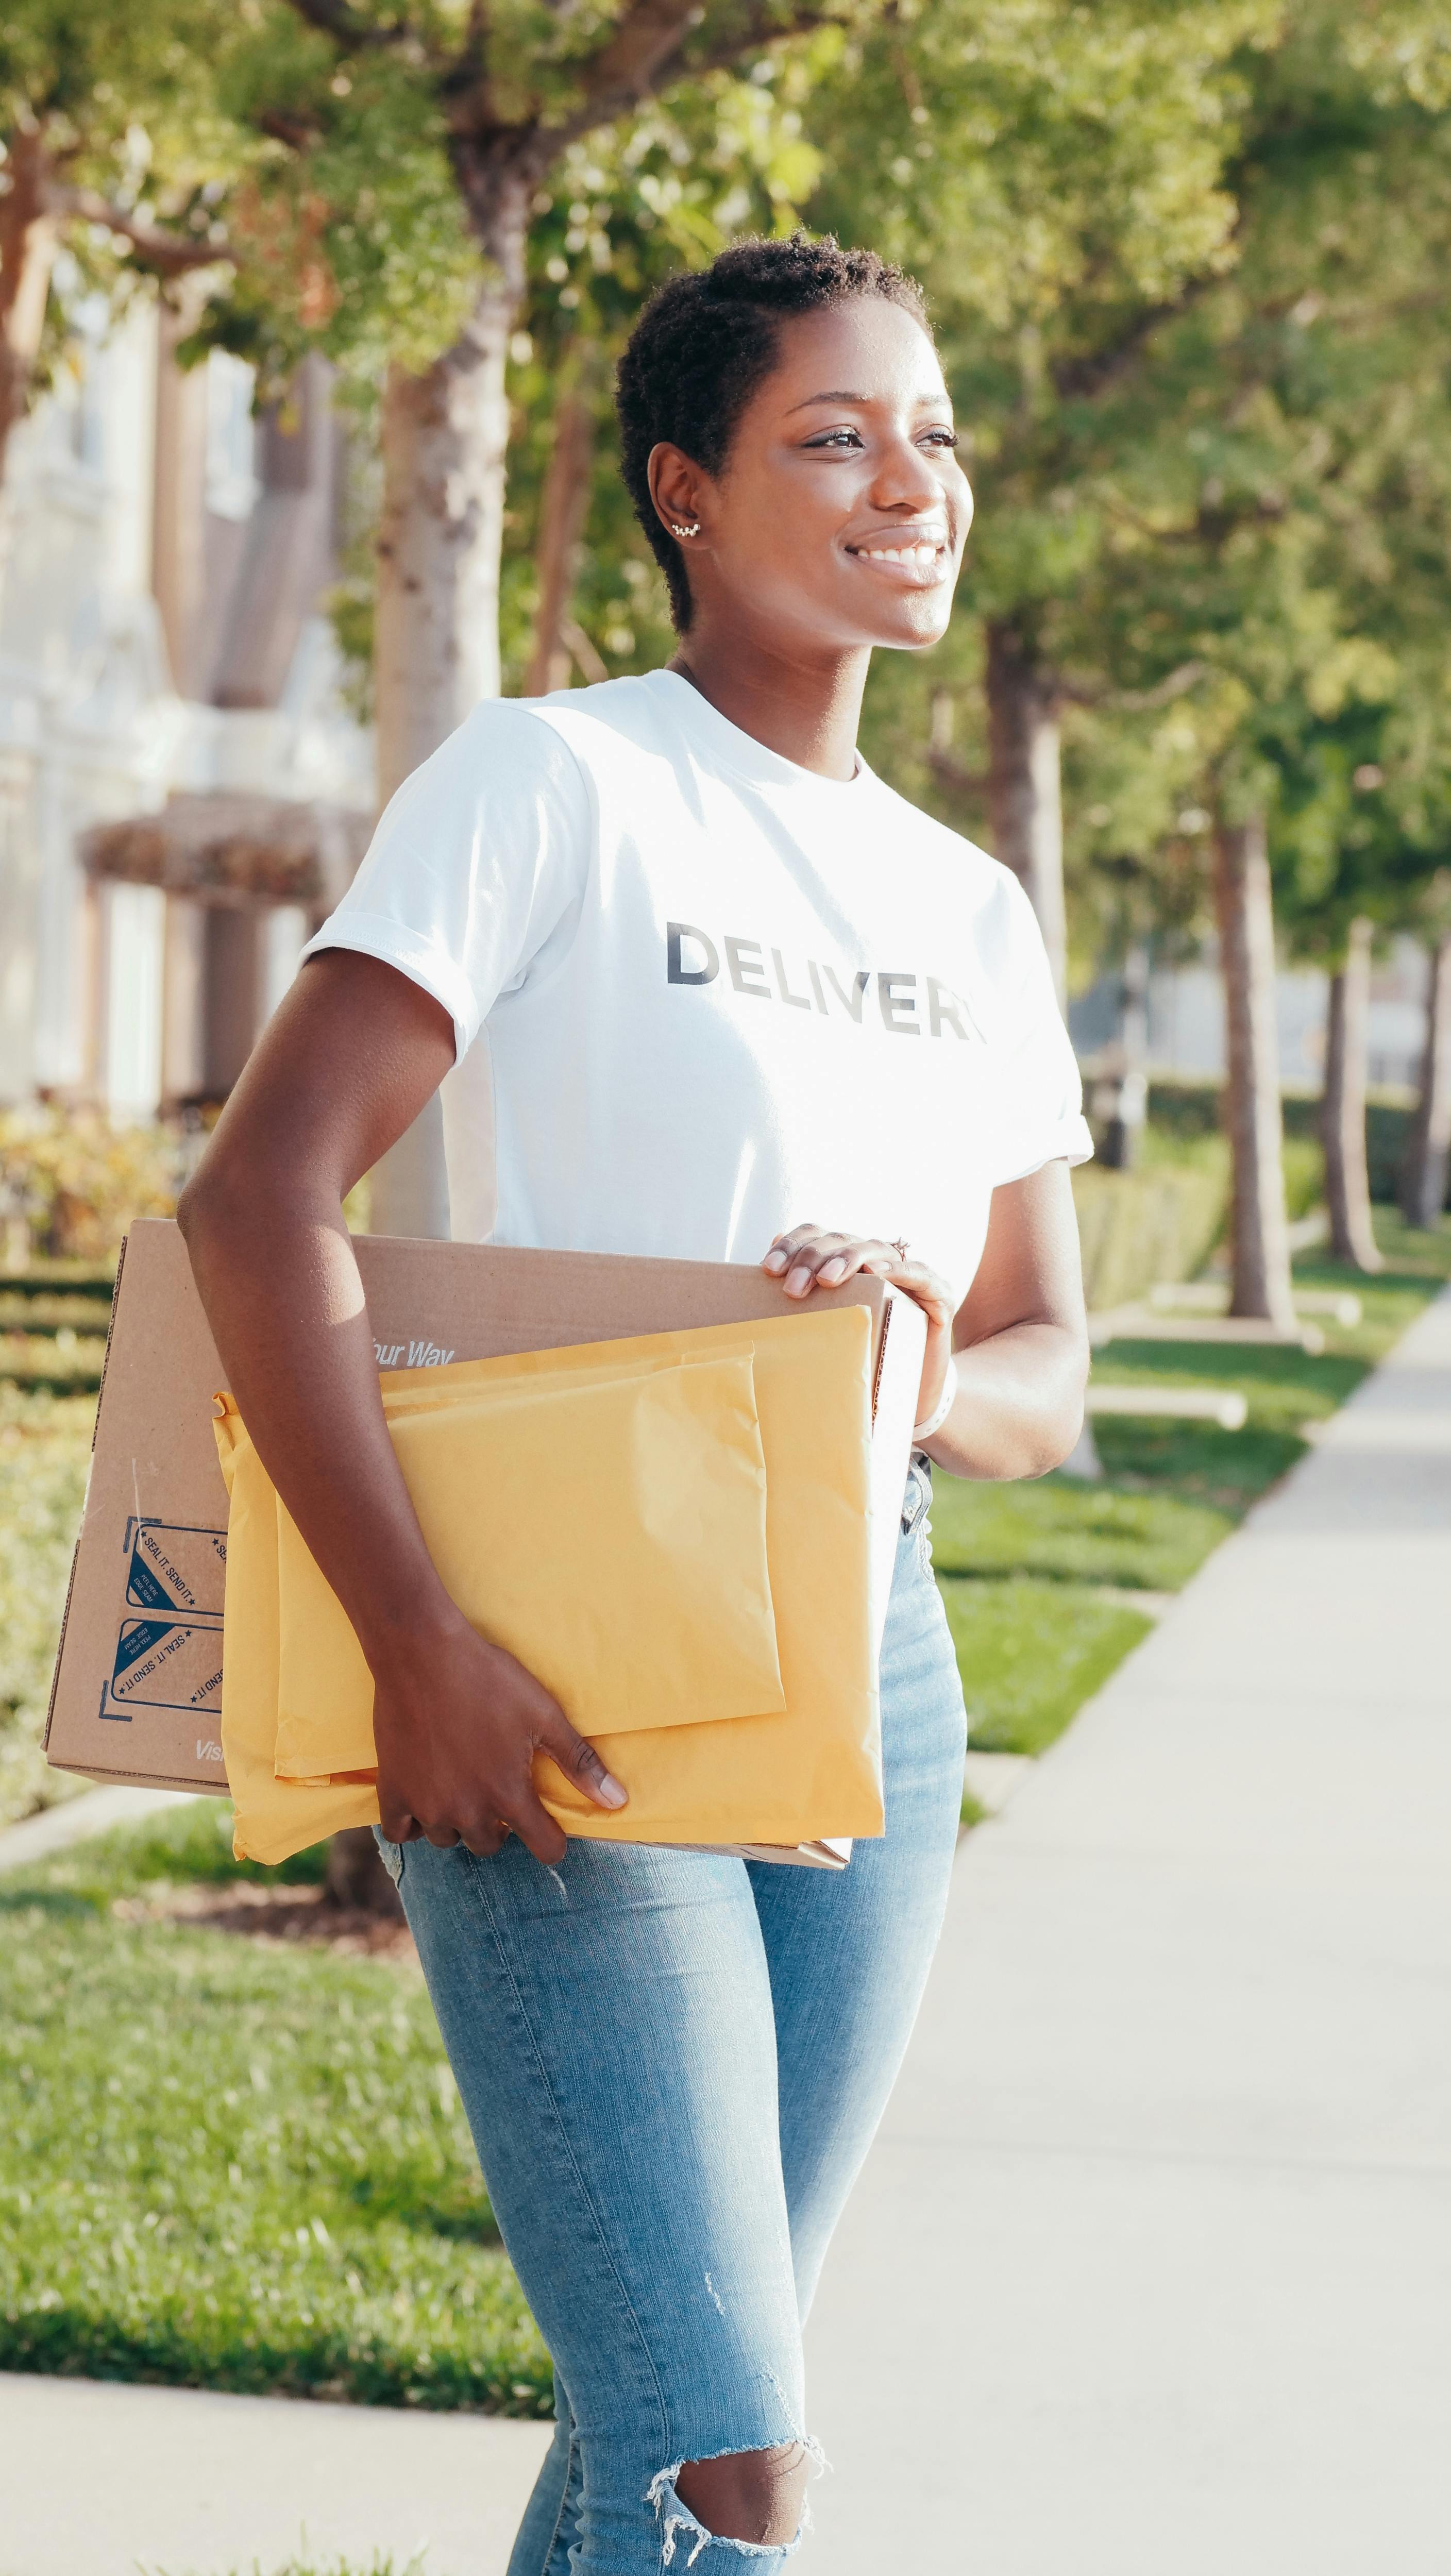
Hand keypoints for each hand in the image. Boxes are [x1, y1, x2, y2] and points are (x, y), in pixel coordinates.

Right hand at [369, 1610, 626, 1865]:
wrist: (422, 1652)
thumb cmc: (488, 1679)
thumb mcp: (544, 1715)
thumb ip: (579, 1762)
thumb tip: (619, 1802)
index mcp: (508, 1793)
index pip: (544, 1847)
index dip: (553, 1841)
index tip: (548, 1828)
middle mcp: (466, 1810)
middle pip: (490, 1845)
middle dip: (500, 1825)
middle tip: (497, 1788)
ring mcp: (425, 1804)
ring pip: (447, 1838)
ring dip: (458, 1822)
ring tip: (462, 1785)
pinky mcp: (392, 1790)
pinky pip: (400, 1832)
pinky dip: (412, 1823)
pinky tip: (425, 1796)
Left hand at [761, 1223, 957, 1431]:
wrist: (912, 1390)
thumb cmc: (862, 1355)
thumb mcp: (826, 1328)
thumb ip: (801, 1299)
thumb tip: (763, 1269)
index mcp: (846, 1261)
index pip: (816, 1236)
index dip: (792, 1246)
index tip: (768, 1269)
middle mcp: (876, 1259)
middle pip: (840, 1240)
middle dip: (813, 1258)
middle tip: (793, 1288)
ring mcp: (907, 1273)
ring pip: (874, 1249)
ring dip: (849, 1259)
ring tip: (827, 1278)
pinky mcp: (936, 1293)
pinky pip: (919, 1273)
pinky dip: (900, 1269)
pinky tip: (879, 1273)